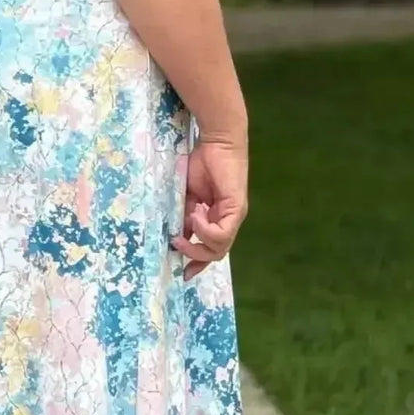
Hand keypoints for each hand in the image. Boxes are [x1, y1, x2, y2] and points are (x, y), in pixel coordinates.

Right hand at [171, 137, 247, 279]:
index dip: (197, 262)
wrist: (217, 141)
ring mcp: (234, 216)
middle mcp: (228, 220)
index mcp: (216, 218)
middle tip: (177, 245)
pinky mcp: (237, 209)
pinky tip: (196, 214)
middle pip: (216, 253)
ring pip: (220, 248)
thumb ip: (184, 215)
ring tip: (187, 224)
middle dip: (195, 256)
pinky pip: (223, 233)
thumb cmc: (201, 162)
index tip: (183, 273)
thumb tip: (176, 235)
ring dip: (198, 242)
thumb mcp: (186, 195)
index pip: (211, 249)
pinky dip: (206, 229)